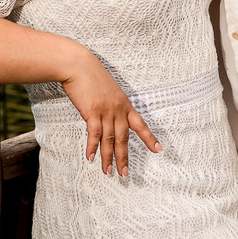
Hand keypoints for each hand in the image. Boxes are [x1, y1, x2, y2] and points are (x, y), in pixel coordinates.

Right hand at [59, 53, 161, 175]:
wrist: (78, 65)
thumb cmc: (91, 76)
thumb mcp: (108, 90)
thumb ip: (111, 105)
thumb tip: (108, 118)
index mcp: (125, 104)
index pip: (140, 124)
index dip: (149, 138)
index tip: (158, 150)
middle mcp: (118, 109)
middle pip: (124, 138)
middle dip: (124, 157)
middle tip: (125, 173)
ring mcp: (106, 110)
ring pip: (109, 139)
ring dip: (108, 157)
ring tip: (108, 171)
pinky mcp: (92, 111)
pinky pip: (94, 134)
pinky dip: (92, 147)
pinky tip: (90, 158)